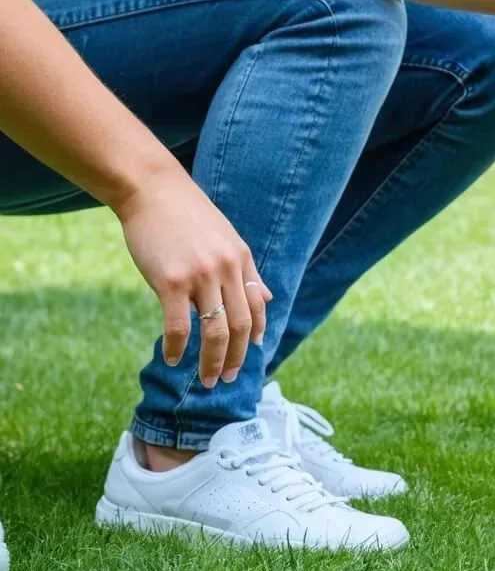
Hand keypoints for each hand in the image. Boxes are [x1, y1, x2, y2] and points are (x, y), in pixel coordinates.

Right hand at [112, 170, 271, 387]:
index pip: (258, 306)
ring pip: (215, 331)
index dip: (257, 333)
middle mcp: (227, 269)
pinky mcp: (171, 280)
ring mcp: (200, 275)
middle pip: (241, 325)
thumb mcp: (226, 238)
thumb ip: (246, 270)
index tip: (253, 353)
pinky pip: (179, 325)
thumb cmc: (185, 215)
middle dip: (238, 357)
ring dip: (213, 362)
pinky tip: (174, 360)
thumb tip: (266, 298)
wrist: (151, 190)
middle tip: (229, 380)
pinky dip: (178, 348)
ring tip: (208, 380)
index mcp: (241, 259)